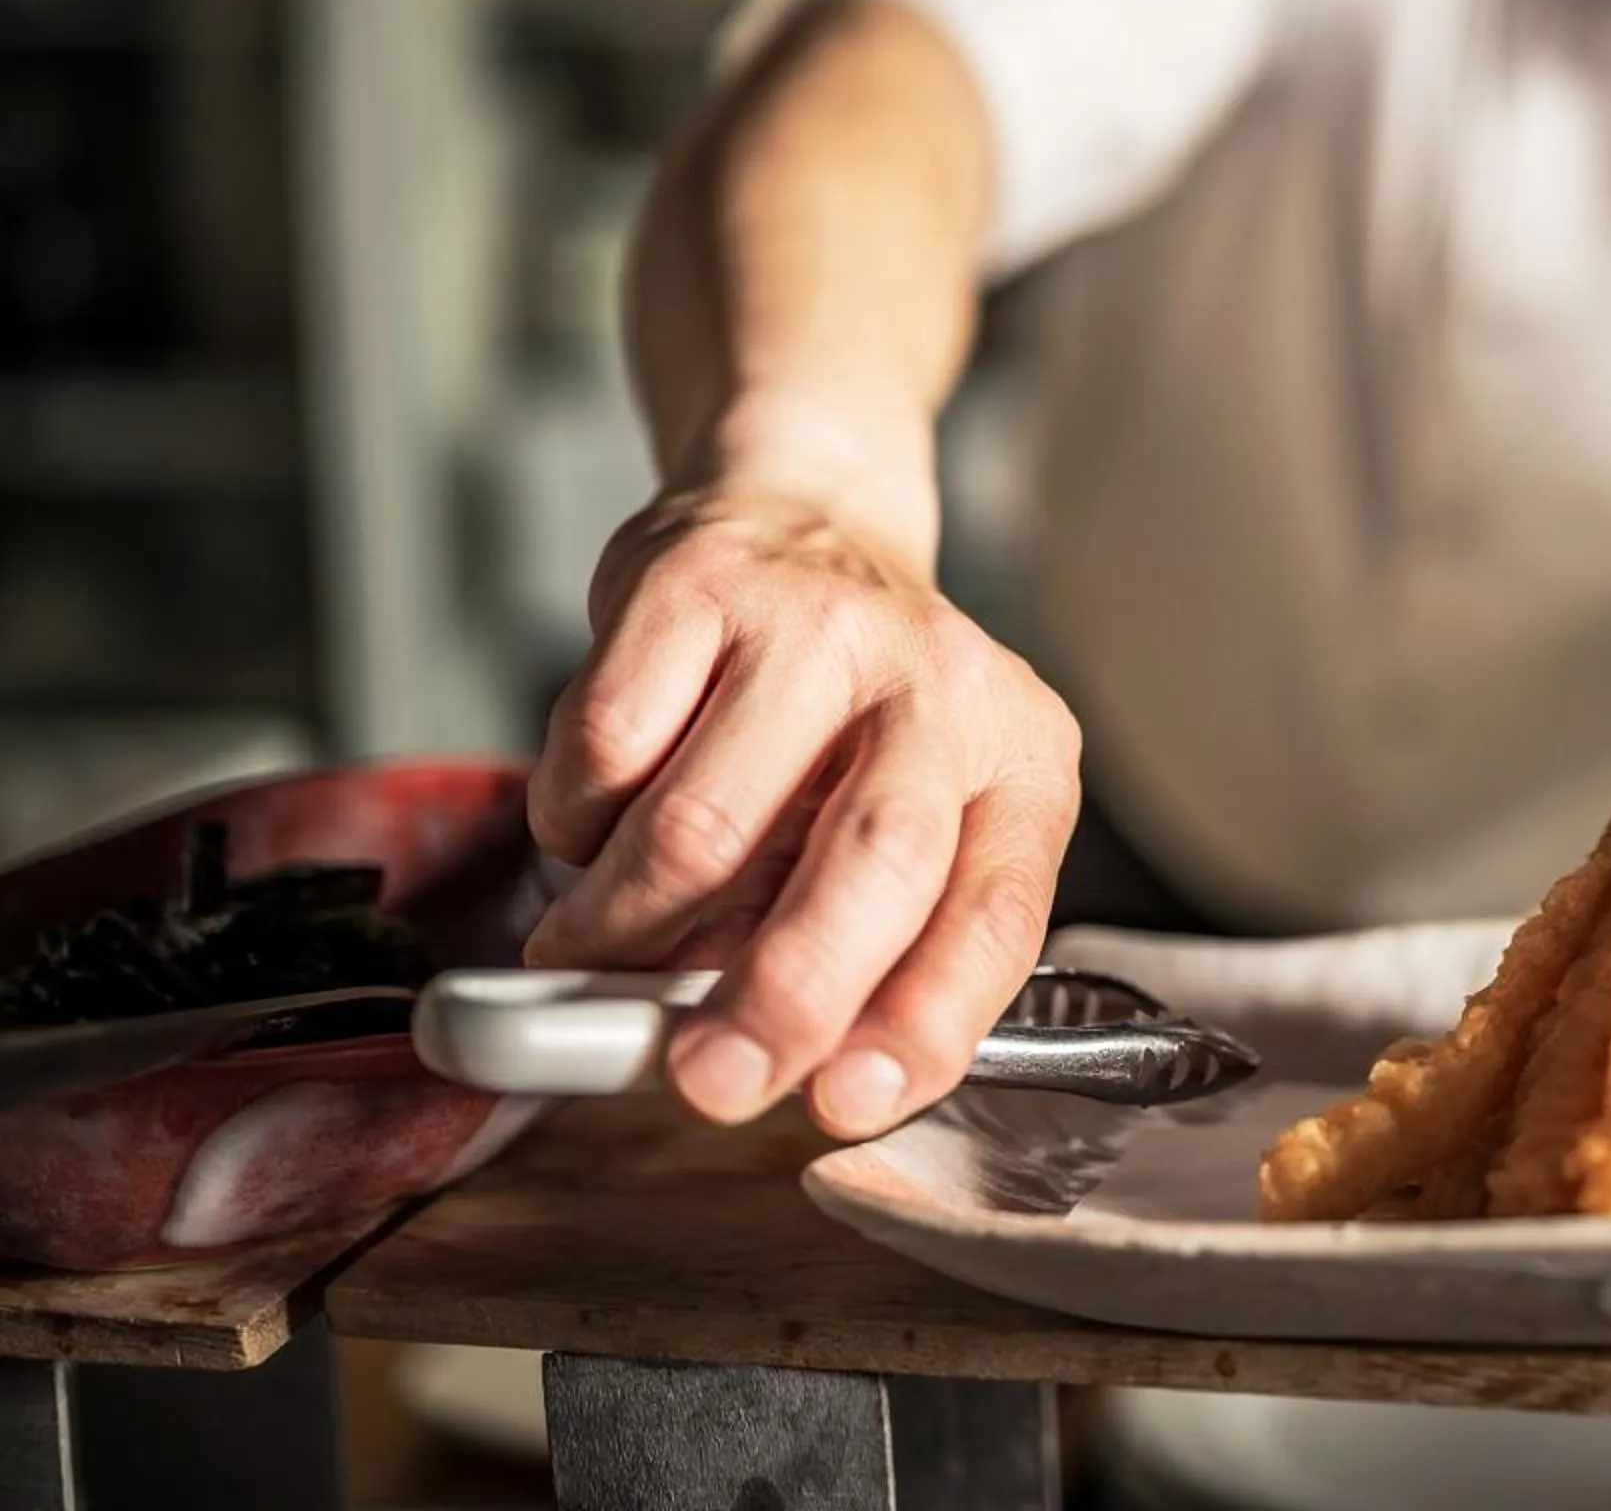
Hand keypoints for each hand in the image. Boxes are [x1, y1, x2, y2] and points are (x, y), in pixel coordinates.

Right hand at [522, 467, 1079, 1138]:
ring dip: (624, 929)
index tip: (842, 1104)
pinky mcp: (698, 587)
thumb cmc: (848, 723)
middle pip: (872, 866)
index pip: (992, 917)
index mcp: (1022, 765)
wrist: (803, 521)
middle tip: (704, 1081)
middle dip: (779, 999)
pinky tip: (596, 822)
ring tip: (592, 953)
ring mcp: (821, 626)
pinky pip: (602, 753)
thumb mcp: (900, 831)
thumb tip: (773, 1076)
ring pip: (701, 827)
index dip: (921, 1022)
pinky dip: (573, 825)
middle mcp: (942, 687)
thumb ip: (863, 952)